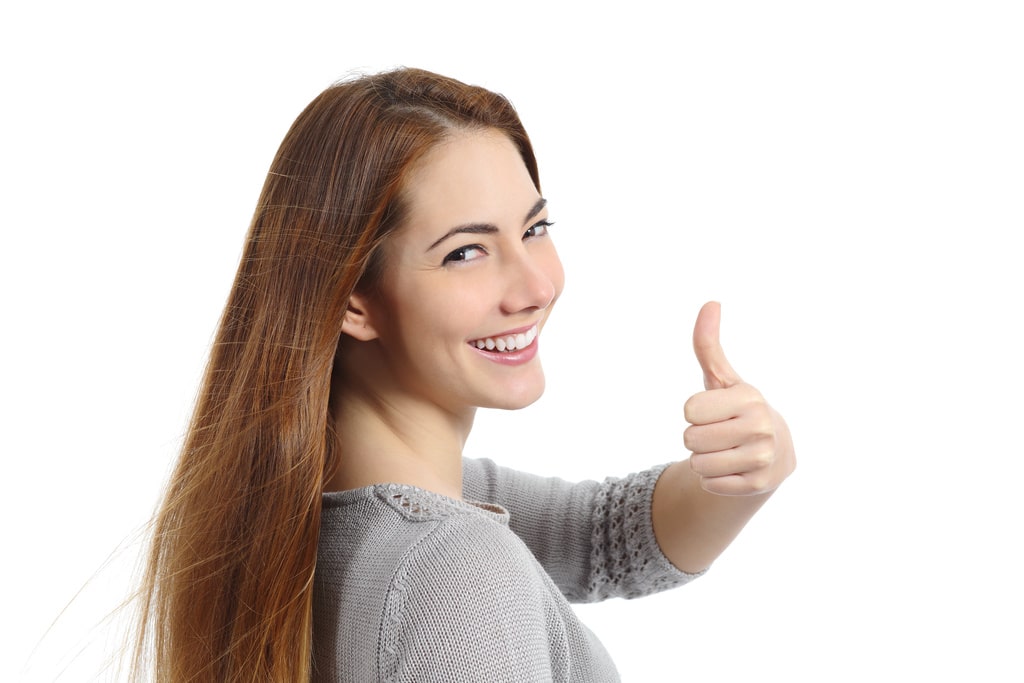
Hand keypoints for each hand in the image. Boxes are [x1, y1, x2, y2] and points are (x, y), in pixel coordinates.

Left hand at [683, 302, 794, 495]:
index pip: (689, 409)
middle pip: (690, 438)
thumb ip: (708, 345)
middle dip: (697, 437)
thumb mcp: (722, 379)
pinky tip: (733, 469)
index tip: (714, 411)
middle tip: (719, 434)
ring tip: (725, 451)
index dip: (694, 412)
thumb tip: (710, 302)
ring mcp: (762, 458)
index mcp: (749, 397)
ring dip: (704, 460)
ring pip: (698, 463)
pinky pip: (710, 484)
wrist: (775, 453)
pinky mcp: (757, 485)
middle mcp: (761, 426)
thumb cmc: (738, 410)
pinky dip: (714, 479)